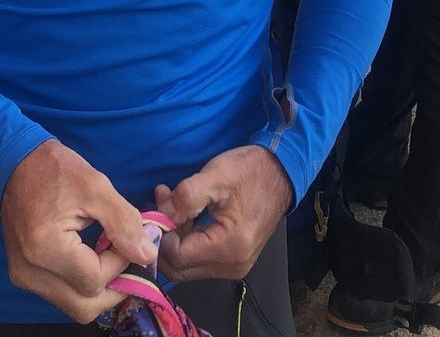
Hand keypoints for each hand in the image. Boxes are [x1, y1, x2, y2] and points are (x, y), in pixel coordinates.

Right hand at [0, 139, 157, 320]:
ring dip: (98, 287)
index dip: (121, 264)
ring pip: (73, 304)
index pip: (96, 280)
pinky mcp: (23, 275)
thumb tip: (147, 255)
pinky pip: (60, 293)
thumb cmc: (55, 169)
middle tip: (126, 258)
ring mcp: (24, 277)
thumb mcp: (96, 186)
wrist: (14, 161)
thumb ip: (124, 222)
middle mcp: (30, 272)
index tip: (129, 239)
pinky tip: (89, 257)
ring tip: (108, 255)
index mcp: (46, 248)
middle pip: (85, 306)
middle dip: (113, 287)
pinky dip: (80, 283)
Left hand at [154, 145, 292, 281]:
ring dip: (174, 239)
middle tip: (161, 205)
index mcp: (230, 246)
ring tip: (171, 203)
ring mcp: (235, 267)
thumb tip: (161, 216)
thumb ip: (186, 197)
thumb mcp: (216, 175)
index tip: (157, 205)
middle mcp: (233, 265)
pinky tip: (185, 216)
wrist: (282, 172)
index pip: (178, 256)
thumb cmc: (251, 170)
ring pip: (188, 267)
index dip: (161, 233)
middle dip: (164, 239)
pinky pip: (200, 261)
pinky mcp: (234, 261)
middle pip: (180, 268)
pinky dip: (187, 242)